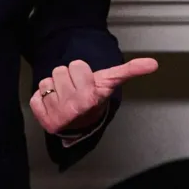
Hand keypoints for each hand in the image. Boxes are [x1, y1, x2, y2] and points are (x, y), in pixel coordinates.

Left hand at [29, 58, 158, 134]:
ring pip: (47, 80)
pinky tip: (53, 104)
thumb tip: (153, 63)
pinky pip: (35, 94)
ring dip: (55, 87)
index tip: (87, 84)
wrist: (81, 125)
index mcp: (90, 96)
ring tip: (65, 96)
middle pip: (60, 70)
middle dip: (68, 78)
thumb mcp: (109, 83)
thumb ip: (130, 71)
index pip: (77, 65)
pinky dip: (42, 98)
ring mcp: (55, 112)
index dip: (82, 72)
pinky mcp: (40, 116)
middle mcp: (72, 106)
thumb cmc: (93, 100)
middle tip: (75, 89)